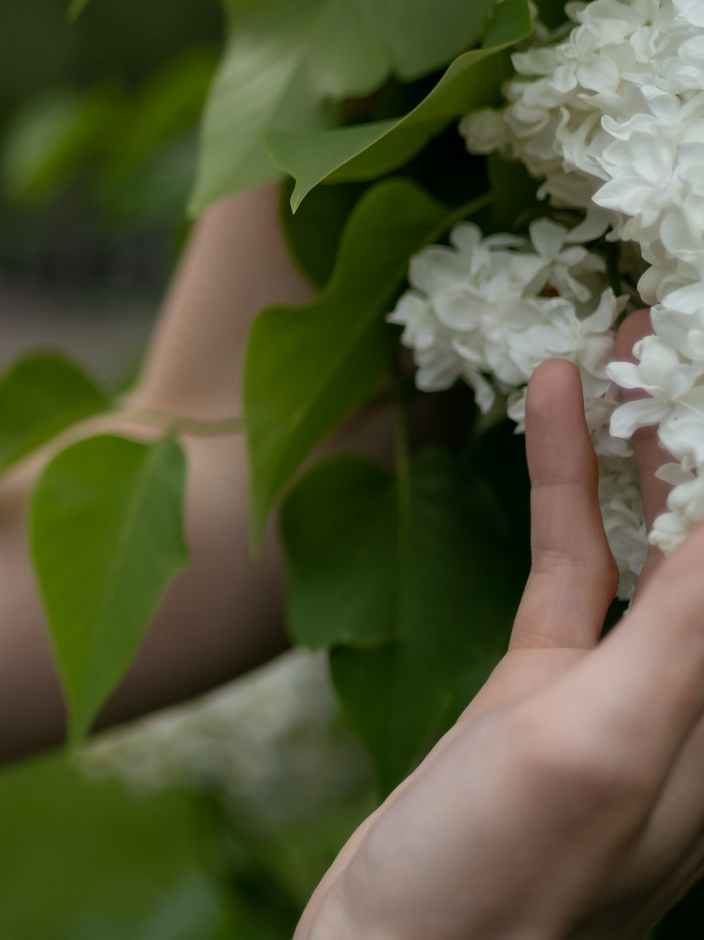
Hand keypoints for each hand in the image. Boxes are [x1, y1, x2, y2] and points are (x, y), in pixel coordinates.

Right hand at [298, 329, 703, 938]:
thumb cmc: (503, 874)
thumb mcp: (602, 738)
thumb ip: (683, 624)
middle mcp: (699, 689)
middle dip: (702, 421)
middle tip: (678, 312)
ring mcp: (624, 679)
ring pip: (657, 525)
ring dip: (645, 429)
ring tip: (627, 327)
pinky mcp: (545, 681)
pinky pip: (572, 556)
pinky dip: (563, 474)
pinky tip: (550, 398)